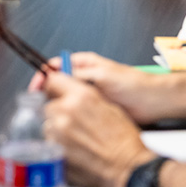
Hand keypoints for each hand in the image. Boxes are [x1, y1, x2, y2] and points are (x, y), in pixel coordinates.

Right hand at [29, 52, 164, 124]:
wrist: (151, 102)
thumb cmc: (132, 85)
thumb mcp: (101, 76)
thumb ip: (77, 75)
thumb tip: (55, 76)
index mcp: (83, 64)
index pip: (54, 66)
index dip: (42, 77)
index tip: (34, 89)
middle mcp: (83, 77)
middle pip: (56, 83)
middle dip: (47, 93)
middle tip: (40, 105)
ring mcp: (87, 94)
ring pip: (64, 99)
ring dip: (58, 106)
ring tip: (51, 115)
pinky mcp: (93, 108)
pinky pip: (75, 111)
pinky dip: (69, 116)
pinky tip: (66, 122)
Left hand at [43, 72, 156, 186]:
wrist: (128, 168)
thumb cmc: (124, 140)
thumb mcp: (108, 107)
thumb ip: (84, 98)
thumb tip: (69, 94)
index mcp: (81, 96)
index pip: (52, 80)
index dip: (52, 87)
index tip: (52, 92)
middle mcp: (66, 111)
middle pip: (48, 105)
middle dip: (57, 113)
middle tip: (71, 124)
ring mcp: (57, 132)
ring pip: (47, 125)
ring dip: (56, 130)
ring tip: (75, 140)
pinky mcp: (54, 151)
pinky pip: (48, 143)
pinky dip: (56, 146)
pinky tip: (73, 151)